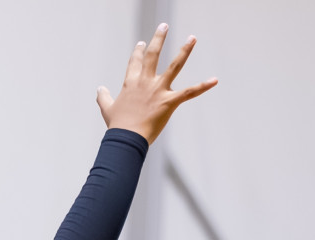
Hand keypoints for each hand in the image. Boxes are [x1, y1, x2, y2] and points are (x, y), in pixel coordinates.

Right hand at [97, 24, 216, 144]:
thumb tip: (99, 88)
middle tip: (164, 26)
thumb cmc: (117, 125)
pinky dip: (203, 86)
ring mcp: (159, 90)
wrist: (126, 138)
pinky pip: (190, 92)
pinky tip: (215, 80)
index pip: (135, 62)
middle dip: (158, 39)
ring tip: (192, 38)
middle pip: (153, 55)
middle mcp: (145, 82)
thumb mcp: (107, 109)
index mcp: (131, 83)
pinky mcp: (170, 102)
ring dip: (185, 50)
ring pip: (175, 66)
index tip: (141, 44)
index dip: (138, 52)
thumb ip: (103, 97)